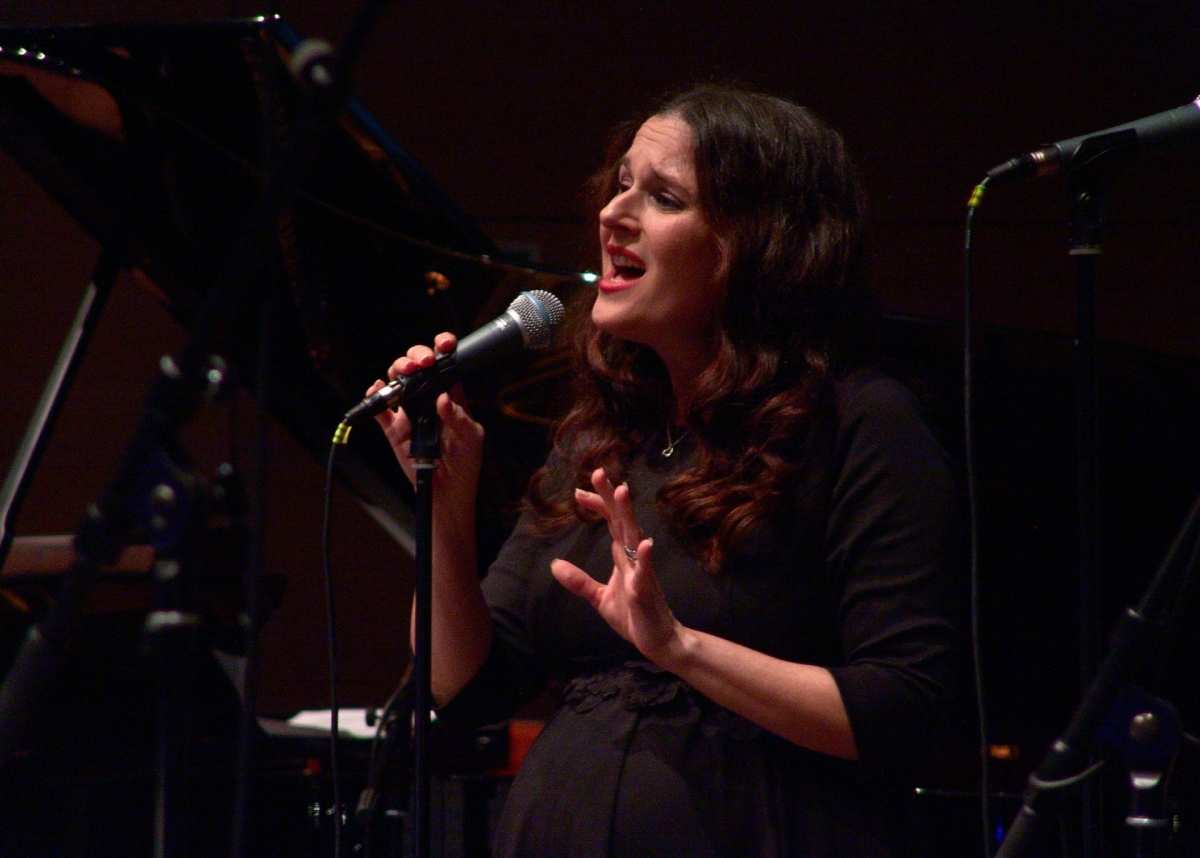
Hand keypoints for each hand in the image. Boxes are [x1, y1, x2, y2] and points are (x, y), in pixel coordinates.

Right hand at [369, 332, 484, 505]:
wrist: (447, 490)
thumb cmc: (465, 462)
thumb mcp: (471, 437)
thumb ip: (458, 417)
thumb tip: (443, 398)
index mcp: (450, 395)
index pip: (444, 365)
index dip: (442, 348)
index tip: (443, 344)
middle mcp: (428, 398)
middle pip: (417, 367)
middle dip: (416, 356)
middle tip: (421, 363)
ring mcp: (409, 412)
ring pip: (396, 381)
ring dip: (397, 370)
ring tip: (403, 373)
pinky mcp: (394, 428)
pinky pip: (380, 409)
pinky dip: (374, 396)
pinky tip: (376, 388)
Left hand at [551, 468, 682, 664]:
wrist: (659, 641)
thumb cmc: (634, 615)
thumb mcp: (600, 597)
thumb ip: (579, 581)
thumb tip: (555, 565)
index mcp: (623, 556)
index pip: (610, 521)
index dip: (597, 504)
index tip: (578, 491)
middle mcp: (634, 557)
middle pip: (621, 520)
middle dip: (610, 496)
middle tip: (598, 472)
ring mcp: (642, 572)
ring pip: (634, 538)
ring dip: (628, 515)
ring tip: (622, 492)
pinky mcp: (646, 592)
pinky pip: (646, 573)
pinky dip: (645, 558)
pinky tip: (645, 544)